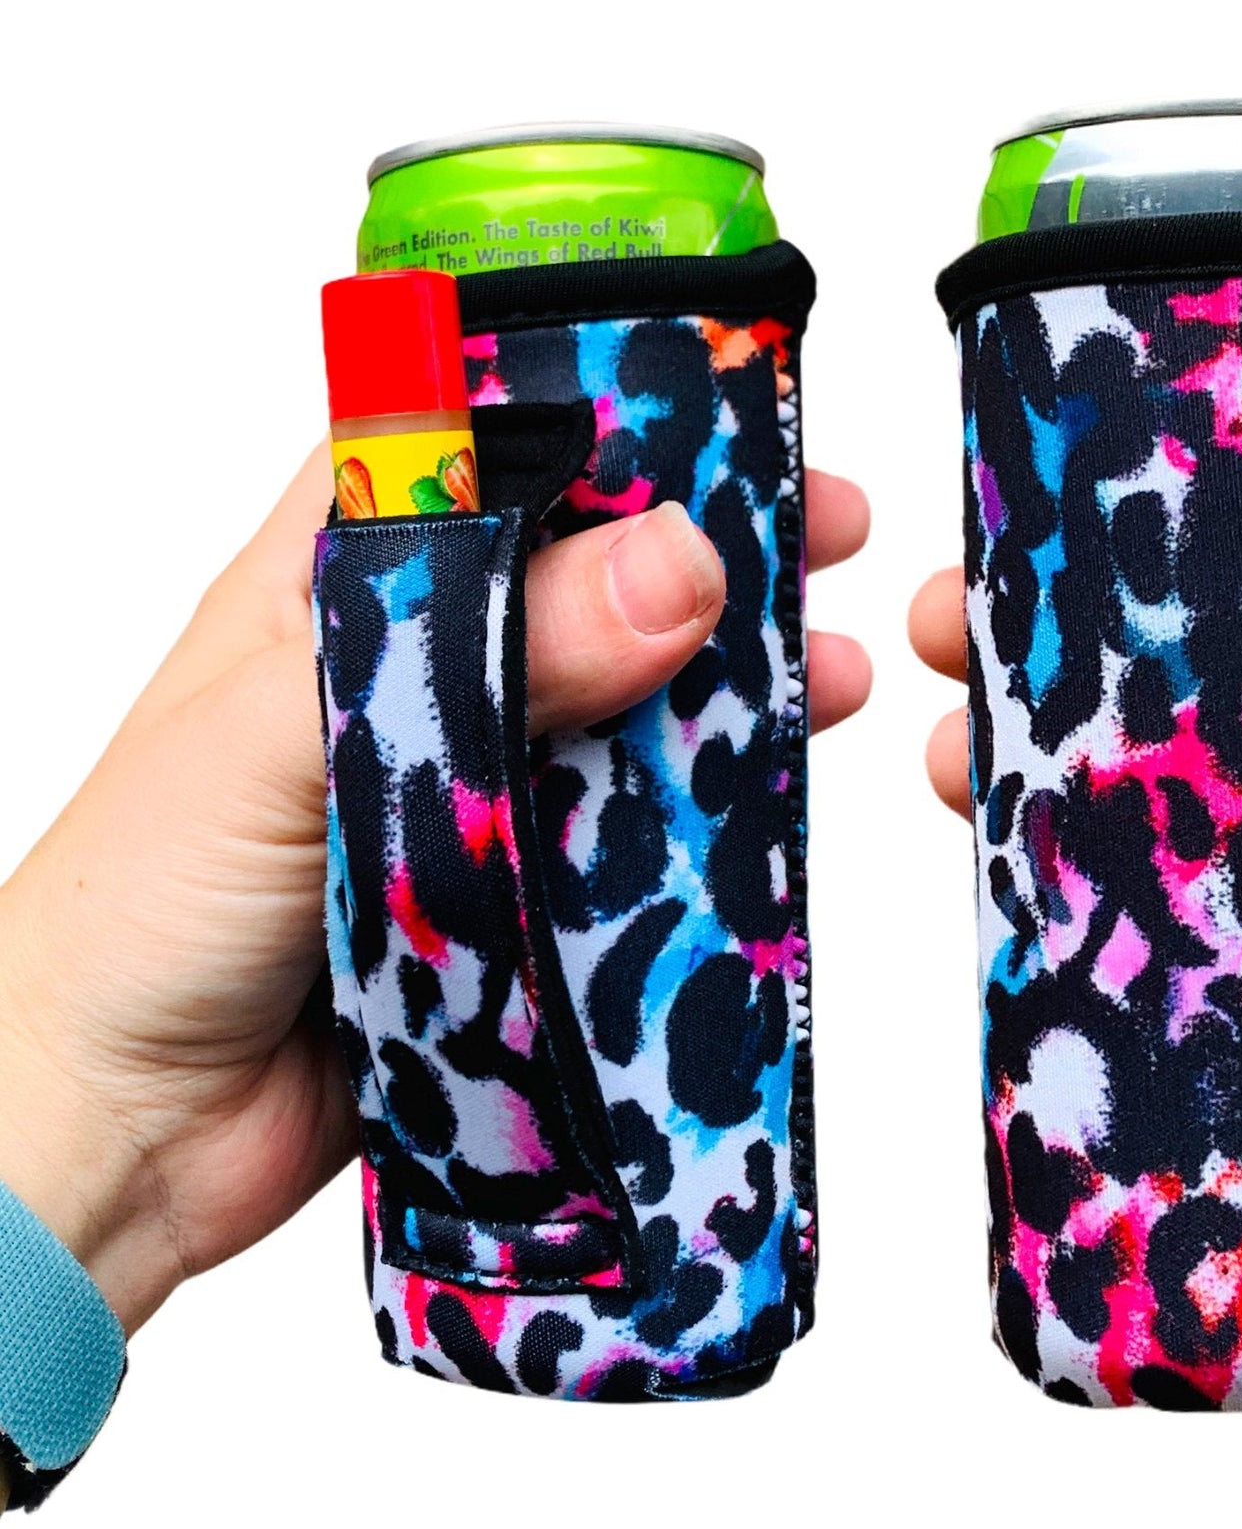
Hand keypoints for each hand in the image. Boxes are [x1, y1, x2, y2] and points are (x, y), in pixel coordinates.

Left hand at [0, 446, 870, 1334]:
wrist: (119, 1131)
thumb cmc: (140, 908)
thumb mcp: (291, 743)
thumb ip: (482, 652)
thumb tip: (675, 570)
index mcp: (335, 585)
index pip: (479, 448)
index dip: (599, 410)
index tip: (722, 397)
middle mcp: (421, 668)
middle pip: (587, 569)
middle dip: (706, 543)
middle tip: (824, 526)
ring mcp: (478, 781)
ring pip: (632, 698)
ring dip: (733, 678)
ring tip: (836, 666)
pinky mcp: (521, 891)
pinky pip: (638, 832)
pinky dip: (715, 811)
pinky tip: (781, 793)